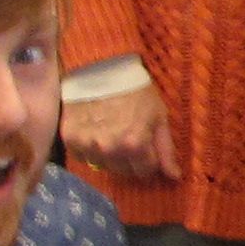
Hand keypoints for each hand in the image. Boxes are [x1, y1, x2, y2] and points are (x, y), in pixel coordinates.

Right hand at [64, 78, 178, 181]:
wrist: (100, 68)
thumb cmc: (136, 91)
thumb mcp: (158, 116)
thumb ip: (166, 149)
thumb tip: (174, 177)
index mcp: (135, 145)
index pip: (145, 171)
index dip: (149, 159)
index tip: (146, 144)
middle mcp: (109, 149)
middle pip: (124, 171)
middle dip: (130, 159)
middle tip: (128, 137)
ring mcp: (87, 145)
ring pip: (103, 165)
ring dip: (109, 155)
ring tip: (111, 132)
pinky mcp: (70, 139)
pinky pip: (83, 157)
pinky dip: (90, 149)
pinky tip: (95, 131)